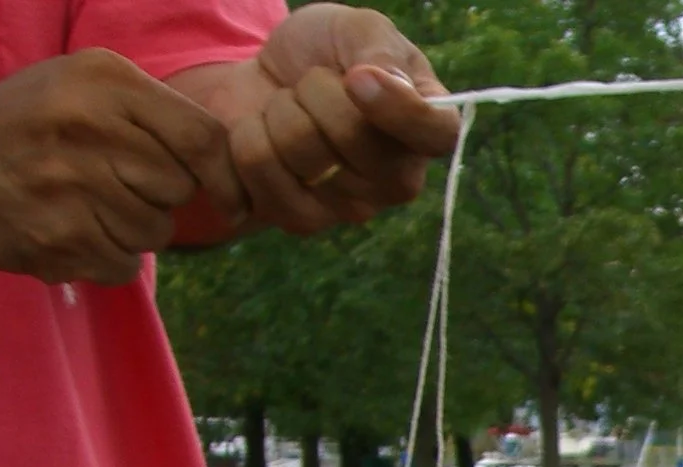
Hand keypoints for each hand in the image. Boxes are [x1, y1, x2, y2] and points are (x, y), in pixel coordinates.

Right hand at [0, 49, 245, 282]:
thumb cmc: (31, 126)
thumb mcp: (86, 91)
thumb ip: (158, 119)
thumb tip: (237, 178)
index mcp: (103, 81)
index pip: (203, 138)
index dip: (228, 179)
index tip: (233, 202)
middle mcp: (87, 126)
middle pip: (178, 189)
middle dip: (157, 196)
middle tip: (107, 182)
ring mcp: (68, 182)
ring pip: (153, 231)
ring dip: (129, 229)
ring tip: (79, 202)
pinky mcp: (56, 235)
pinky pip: (123, 266)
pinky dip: (104, 258)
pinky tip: (66, 229)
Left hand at [173, 5, 455, 235]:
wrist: (267, 76)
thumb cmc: (325, 52)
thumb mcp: (359, 30)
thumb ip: (379, 49)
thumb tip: (375, 80)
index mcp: (427, 129)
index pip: (436, 132)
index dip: (398, 109)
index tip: (357, 77)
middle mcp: (401, 180)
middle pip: (351, 136)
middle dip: (313, 91)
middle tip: (312, 86)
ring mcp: (354, 208)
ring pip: (300, 153)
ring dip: (276, 113)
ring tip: (289, 111)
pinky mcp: (304, 220)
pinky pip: (261, 176)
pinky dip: (246, 138)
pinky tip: (264, 136)